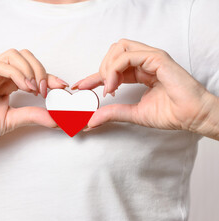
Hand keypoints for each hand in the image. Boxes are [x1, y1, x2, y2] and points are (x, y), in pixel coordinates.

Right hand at [0, 48, 67, 153]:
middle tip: (47, 90)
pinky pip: (0, 66)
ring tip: (36, 89)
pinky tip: (25, 87)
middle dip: (41, 69)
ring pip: (13, 56)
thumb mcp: (13, 120)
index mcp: (8, 83)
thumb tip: (57, 119)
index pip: (32, 70)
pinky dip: (17, 73)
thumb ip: (33, 116)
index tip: (62, 87)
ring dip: (30, 69)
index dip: (50, 76)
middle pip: (25, 56)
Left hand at [72, 39, 215, 133]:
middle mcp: (144, 61)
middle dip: (101, 68)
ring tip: (109, 87)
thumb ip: (112, 113)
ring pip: (119, 47)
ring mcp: (151, 57)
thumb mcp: (133, 114)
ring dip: (108, 67)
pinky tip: (114, 85)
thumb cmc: (170, 114)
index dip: (93, 76)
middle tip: (102, 89)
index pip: (112, 68)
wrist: (192, 116)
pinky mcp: (157, 58)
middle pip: (113, 51)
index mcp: (140, 72)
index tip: (80, 87)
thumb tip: (90, 121)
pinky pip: (128, 55)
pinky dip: (116, 68)